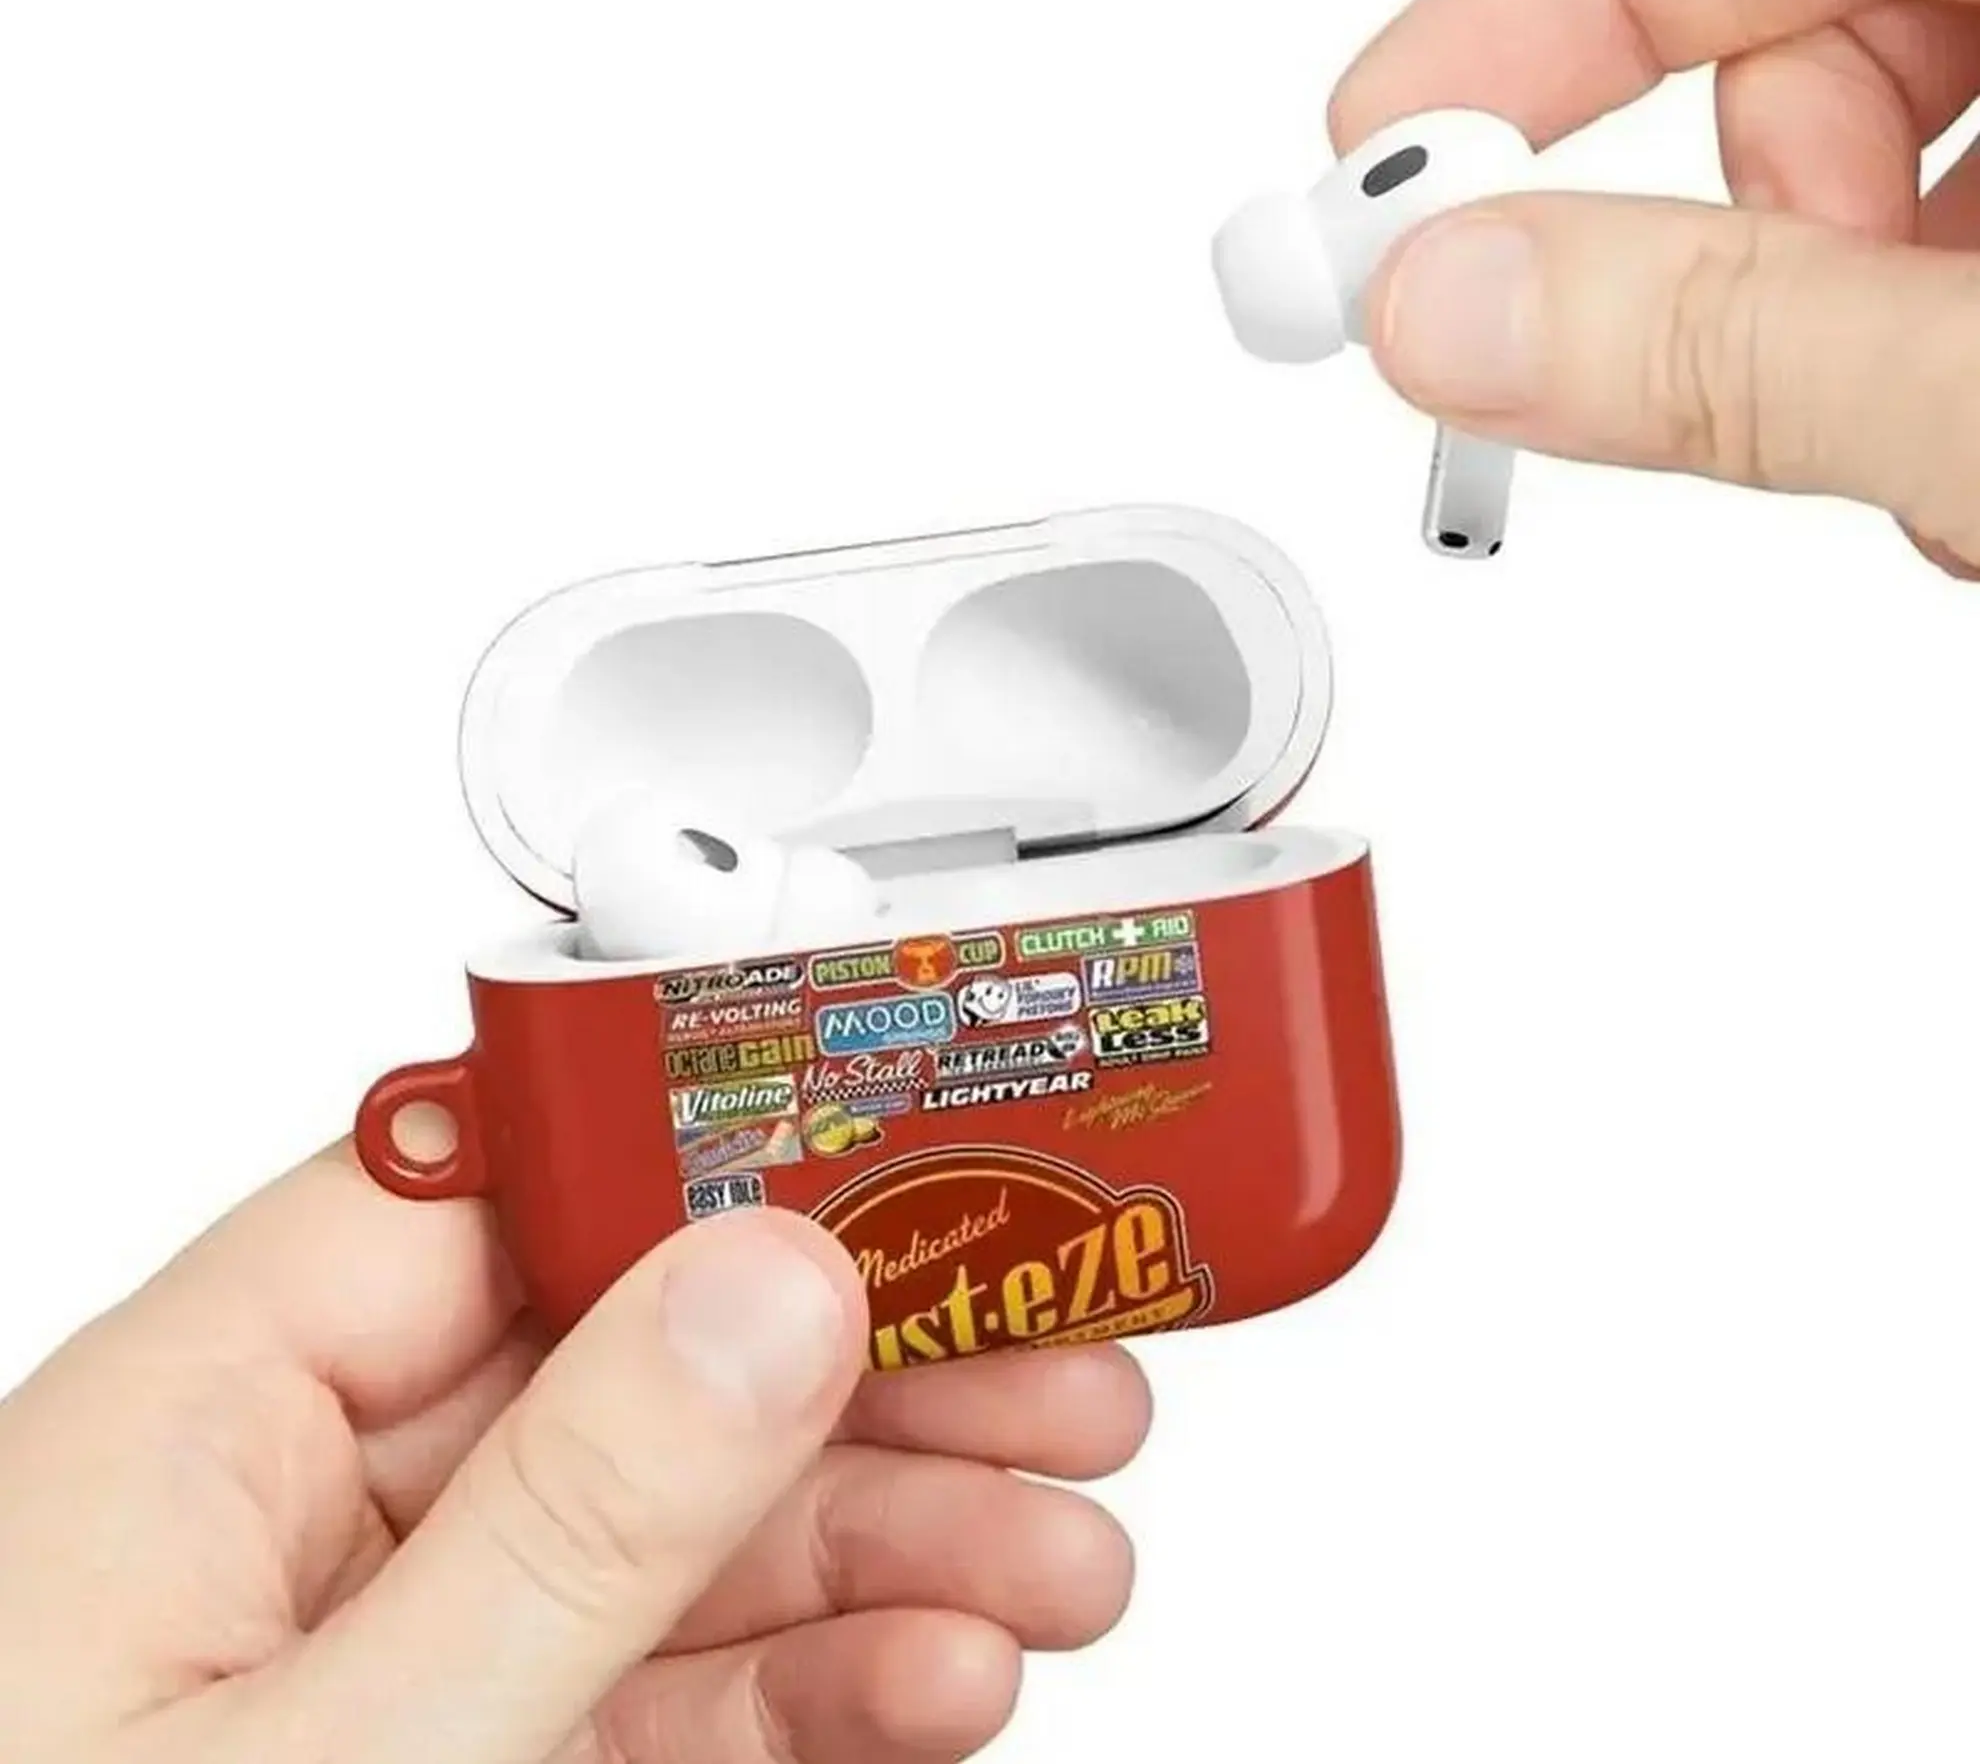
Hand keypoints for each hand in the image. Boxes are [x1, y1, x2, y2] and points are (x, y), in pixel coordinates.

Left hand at [0, 1147, 1146, 1763]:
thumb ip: (566, 1524)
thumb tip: (769, 1287)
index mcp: (195, 1427)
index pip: (491, 1192)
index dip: (717, 1154)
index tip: (916, 1152)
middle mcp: (294, 1518)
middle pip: (640, 1363)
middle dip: (874, 1381)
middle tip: (1063, 1374)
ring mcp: (394, 1656)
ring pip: (688, 1535)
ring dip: (897, 1542)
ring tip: (1063, 1554)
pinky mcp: (474, 1762)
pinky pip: (672, 1689)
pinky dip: (823, 1685)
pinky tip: (943, 1675)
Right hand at [1331, 0, 1979, 576]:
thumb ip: (1739, 341)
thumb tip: (1461, 309)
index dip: (1550, 5)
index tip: (1389, 152)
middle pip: (1834, 7)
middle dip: (1732, 202)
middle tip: (1673, 347)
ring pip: (1905, 143)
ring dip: (1829, 300)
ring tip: (1905, 444)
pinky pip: (1976, 230)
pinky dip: (1919, 340)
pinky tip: (1957, 442)